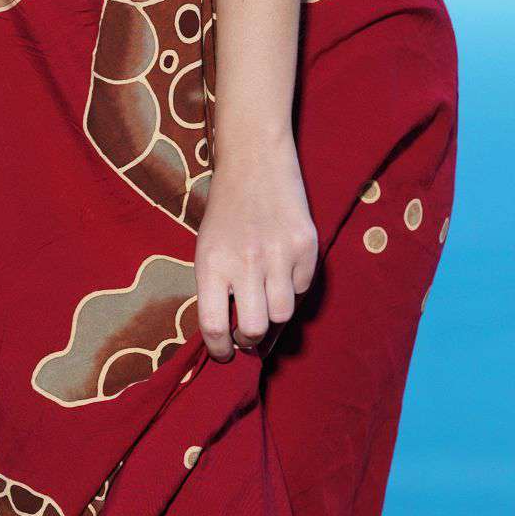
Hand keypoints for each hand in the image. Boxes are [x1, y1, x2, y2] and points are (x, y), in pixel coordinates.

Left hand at [194, 137, 318, 360]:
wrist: (256, 162)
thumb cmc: (226, 212)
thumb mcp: (207, 248)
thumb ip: (217, 289)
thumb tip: (233, 334)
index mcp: (212, 263)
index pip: (213, 326)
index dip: (219, 349)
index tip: (224, 353)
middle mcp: (246, 262)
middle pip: (253, 328)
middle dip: (249, 339)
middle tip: (247, 336)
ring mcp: (279, 254)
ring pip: (283, 314)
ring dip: (274, 317)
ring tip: (265, 304)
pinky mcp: (307, 247)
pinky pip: (302, 288)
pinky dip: (293, 289)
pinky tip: (282, 272)